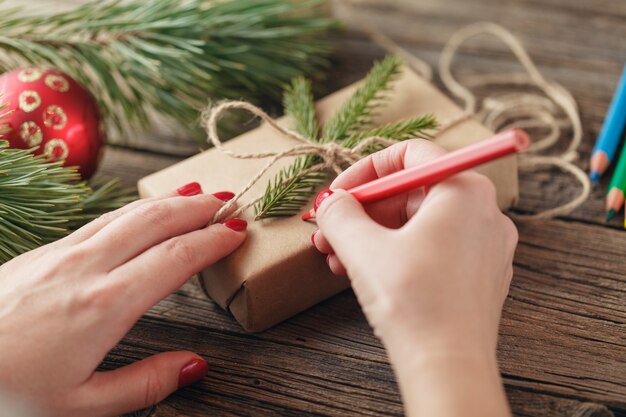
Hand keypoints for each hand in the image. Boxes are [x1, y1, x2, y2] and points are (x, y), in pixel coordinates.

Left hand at [0, 183, 246, 416]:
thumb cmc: (7, 392)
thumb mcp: (80, 407)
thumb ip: (145, 385)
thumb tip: (195, 366)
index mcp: (105, 305)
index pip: (175, 258)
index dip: (212, 240)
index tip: (238, 231)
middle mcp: (86, 267)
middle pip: (154, 220)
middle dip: (197, 207)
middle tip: (228, 201)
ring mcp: (60, 253)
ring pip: (127, 213)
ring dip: (167, 201)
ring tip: (196, 194)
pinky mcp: (42, 252)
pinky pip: (101, 219)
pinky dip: (134, 209)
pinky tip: (142, 213)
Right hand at [312, 139, 516, 416]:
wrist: (448, 368)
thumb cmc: (414, 301)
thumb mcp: (363, 248)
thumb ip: (340, 214)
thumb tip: (331, 202)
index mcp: (465, 190)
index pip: (411, 154)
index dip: (366, 169)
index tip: (338, 193)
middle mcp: (484, 212)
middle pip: (411, 192)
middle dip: (362, 211)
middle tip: (328, 230)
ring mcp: (484, 246)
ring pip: (417, 225)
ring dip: (371, 235)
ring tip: (335, 257)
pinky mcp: (477, 276)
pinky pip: (430, 250)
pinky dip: (394, 254)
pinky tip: (361, 273)